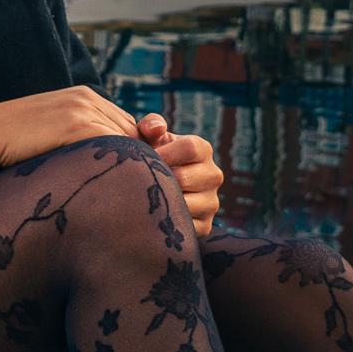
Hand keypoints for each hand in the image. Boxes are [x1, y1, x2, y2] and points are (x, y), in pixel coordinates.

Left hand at [135, 114, 222, 237]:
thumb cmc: (151, 156)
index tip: (145, 159)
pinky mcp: (205, 226)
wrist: (155, 187)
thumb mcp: (150, 137)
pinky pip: (185, 226)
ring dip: (161, 201)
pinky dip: (167, 222)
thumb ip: (151, 125)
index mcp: (203, 150)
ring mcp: (211, 202)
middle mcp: (213, 175)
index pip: (190, 148)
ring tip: (144, 197)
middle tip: (139, 181)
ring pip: (185, 204)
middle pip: (184, 178)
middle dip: (158, 179)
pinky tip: (152, 214)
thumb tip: (156, 129)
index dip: (163, 153)